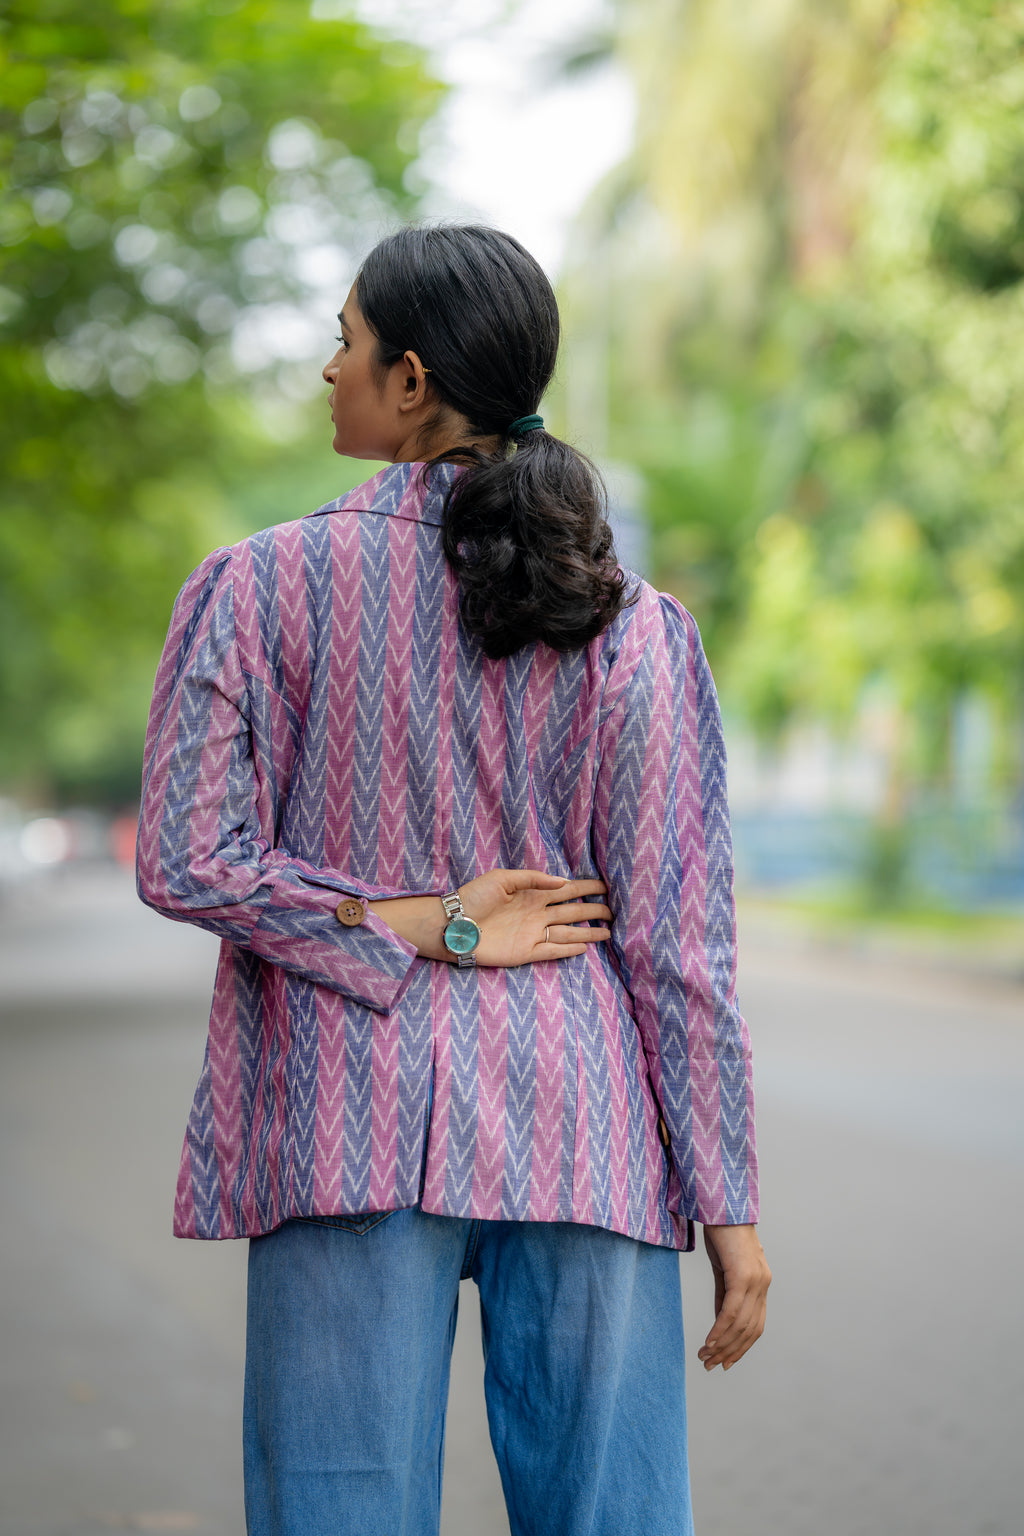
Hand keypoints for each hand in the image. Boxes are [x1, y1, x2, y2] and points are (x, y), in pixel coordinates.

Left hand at [459, 869, 611, 965]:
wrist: (453, 924)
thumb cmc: (473, 897)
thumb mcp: (502, 878)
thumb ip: (533, 878)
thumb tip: (563, 882)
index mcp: (532, 894)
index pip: (566, 890)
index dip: (586, 888)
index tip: (605, 887)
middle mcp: (537, 914)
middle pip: (573, 912)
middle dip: (593, 910)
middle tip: (613, 912)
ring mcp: (533, 934)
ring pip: (568, 933)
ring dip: (587, 933)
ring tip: (607, 933)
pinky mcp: (526, 952)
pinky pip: (552, 951)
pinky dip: (568, 950)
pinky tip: (584, 947)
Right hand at [697, 1223, 770, 1371]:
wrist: (722, 1204)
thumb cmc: (721, 1232)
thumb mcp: (723, 1268)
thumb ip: (725, 1295)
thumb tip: (721, 1323)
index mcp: (760, 1283)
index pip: (755, 1325)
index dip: (741, 1347)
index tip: (724, 1362)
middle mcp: (762, 1284)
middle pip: (749, 1330)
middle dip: (730, 1351)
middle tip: (710, 1365)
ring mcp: (755, 1280)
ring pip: (740, 1324)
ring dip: (722, 1345)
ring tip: (704, 1357)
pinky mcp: (742, 1275)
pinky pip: (731, 1311)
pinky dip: (720, 1330)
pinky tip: (709, 1342)